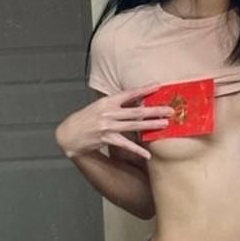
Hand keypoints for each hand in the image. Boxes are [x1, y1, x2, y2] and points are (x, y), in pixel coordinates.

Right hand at [56, 84, 173, 160]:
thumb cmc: (86, 118)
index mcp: (107, 102)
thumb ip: (117, 105)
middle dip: (155, 110)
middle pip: (136, 111)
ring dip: (151, 125)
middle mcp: (108, 113)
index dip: (144, 89)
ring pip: (134, 126)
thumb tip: (137, 102)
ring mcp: (108, 126)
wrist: (69, 134)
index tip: (158, 85)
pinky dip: (137, 150)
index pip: (129, 93)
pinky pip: (125, 145)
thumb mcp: (100, 107)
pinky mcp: (107, 139)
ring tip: (164, 124)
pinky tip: (147, 155)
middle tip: (170, 109)